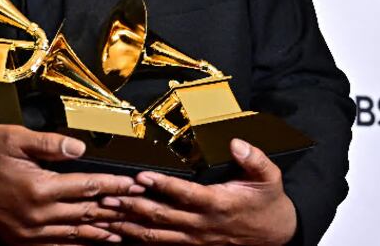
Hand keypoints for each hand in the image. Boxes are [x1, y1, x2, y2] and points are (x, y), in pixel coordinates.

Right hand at [0, 124, 144, 243]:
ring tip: (124, 229)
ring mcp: (30, 232)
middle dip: (115, 208)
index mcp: (39, 188)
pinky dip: (77, 244)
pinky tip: (92, 242)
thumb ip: (50, 144)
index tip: (135, 184)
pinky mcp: (21, 240)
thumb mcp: (14, 137)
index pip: (88, 186)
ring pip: (75, 233)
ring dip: (101, 231)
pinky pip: (57, 245)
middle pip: (87, 213)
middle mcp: (37, 215)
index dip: (115, 186)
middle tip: (140, 207)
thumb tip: (80, 148)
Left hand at [102, 139, 296, 244]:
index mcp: (218, 204)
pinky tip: (117, 233)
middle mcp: (203, 224)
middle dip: (132, 207)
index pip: (186, 194)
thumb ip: (254, 159)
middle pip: (162, 217)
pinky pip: (160, 244)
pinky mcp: (190, 245)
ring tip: (104, 216)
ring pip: (156, 235)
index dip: (162, 186)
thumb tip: (236, 143)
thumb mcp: (269, 178)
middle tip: (108, 196)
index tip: (141, 176)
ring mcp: (195, 238)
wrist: (276, 235)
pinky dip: (137, 239)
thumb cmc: (268, 203)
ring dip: (128, 226)